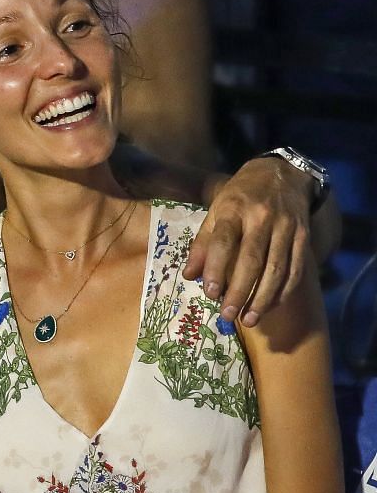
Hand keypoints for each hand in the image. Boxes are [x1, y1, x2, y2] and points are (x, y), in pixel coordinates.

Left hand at [184, 156, 313, 327]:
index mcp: (234, 210)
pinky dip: (284, 291)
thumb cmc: (240, 196)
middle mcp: (262, 218)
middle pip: (252, 260)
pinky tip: (272, 306)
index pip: (224, 242)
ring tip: (249, 319)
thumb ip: (202, 243)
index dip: (216, 269)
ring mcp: (286, 228)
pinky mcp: (303, 236)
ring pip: (277, 269)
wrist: (281, 174)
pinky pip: (296, 269)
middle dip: (240, 291)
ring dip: (263, 298)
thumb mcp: (215, 210)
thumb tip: (189, 276)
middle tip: (228, 316)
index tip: (210, 294)